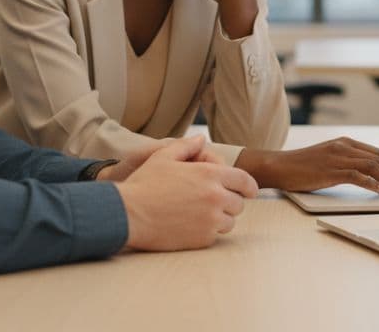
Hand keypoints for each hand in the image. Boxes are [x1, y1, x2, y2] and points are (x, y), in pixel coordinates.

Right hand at [115, 135, 258, 250]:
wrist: (129, 215)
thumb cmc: (144, 184)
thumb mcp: (163, 157)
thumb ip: (186, 146)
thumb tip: (201, 138)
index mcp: (210, 175)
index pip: (245, 181)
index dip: (249, 186)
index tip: (249, 191)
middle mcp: (215, 198)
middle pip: (239, 203)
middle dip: (230, 201)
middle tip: (212, 200)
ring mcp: (210, 221)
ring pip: (229, 222)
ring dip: (220, 218)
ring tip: (200, 213)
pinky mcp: (202, 239)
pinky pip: (215, 235)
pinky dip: (208, 231)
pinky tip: (190, 225)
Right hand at [236, 137, 378, 195]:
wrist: (279, 166)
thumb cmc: (301, 166)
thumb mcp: (328, 158)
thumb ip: (347, 162)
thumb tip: (369, 176)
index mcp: (345, 143)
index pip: (378, 153)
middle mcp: (344, 147)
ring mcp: (337, 158)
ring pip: (373, 166)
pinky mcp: (330, 171)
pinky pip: (357, 176)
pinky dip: (373, 184)